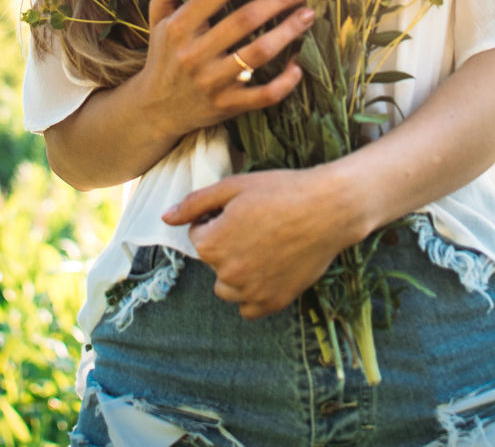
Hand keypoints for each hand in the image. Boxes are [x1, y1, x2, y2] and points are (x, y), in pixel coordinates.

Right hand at [139, 0, 314, 141]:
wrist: (156, 110)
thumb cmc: (163, 57)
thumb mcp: (158, 20)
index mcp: (179, 26)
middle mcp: (194, 53)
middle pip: (245, 19)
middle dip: (278, 0)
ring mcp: (212, 82)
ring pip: (258, 54)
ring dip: (288, 32)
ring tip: (308, 15)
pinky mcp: (227, 105)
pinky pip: (264, 95)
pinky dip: (286, 81)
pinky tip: (299, 65)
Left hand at [161, 169, 346, 318]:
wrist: (329, 208)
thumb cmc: (280, 191)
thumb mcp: (233, 186)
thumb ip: (195, 203)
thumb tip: (166, 218)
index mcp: (212, 244)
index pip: (198, 237)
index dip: (217, 220)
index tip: (241, 210)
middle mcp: (227, 274)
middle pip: (213, 262)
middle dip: (226, 245)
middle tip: (256, 224)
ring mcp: (252, 292)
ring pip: (227, 288)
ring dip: (236, 271)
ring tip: (263, 246)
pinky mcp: (274, 302)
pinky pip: (249, 308)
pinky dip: (253, 293)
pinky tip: (269, 269)